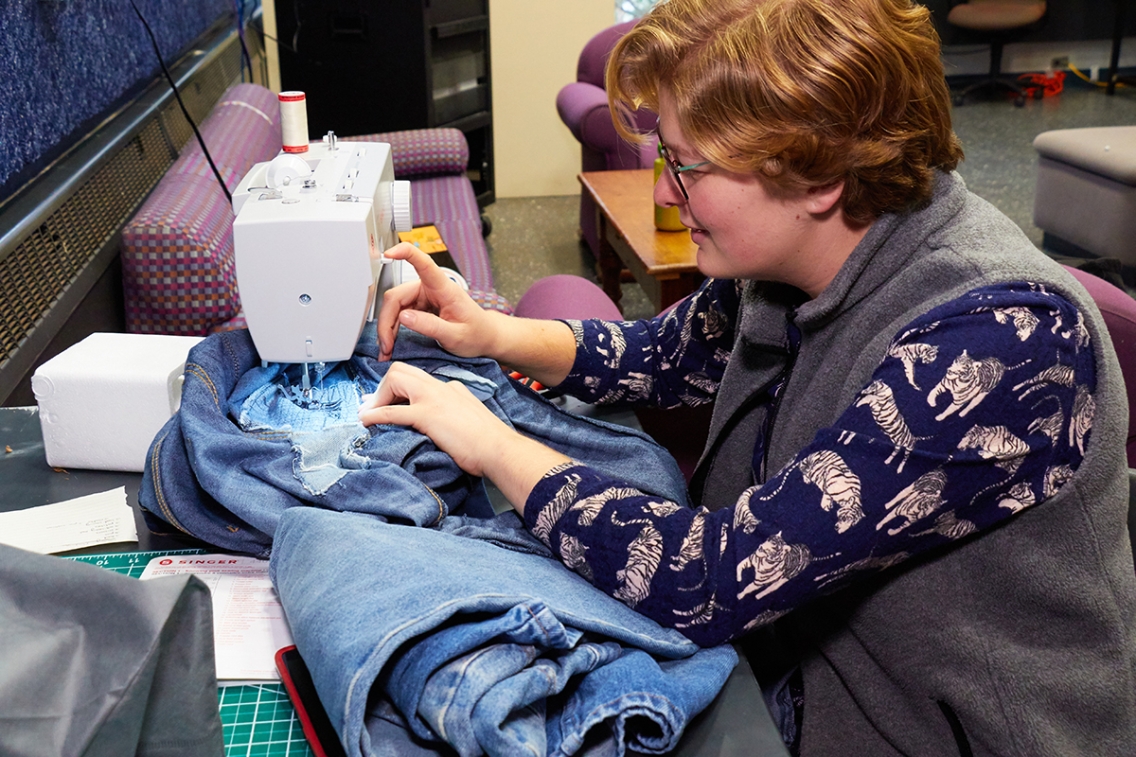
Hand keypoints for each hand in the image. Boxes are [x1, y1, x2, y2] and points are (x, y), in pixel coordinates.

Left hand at [359, 362, 571, 507]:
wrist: (499, 449)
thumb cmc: (489, 442)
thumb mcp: (470, 419)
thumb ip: (455, 414)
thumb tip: (440, 426)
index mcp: (452, 388)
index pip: (418, 378)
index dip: (397, 388)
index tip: (385, 401)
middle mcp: (441, 387)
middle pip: (401, 371)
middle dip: (383, 387)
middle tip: (373, 406)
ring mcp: (433, 399)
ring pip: (394, 381)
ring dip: (377, 398)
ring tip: (367, 414)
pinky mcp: (427, 416)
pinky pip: (393, 411)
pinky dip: (375, 415)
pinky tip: (366, 422)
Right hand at [375, 243, 497, 360]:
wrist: (485, 337)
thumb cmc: (476, 334)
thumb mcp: (456, 336)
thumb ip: (430, 326)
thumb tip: (404, 317)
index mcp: (443, 288)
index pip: (424, 263)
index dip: (405, 253)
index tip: (389, 253)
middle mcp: (430, 289)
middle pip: (397, 297)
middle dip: (387, 321)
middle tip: (386, 345)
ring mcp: (423, 297)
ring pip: (395, 307)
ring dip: (388, 328)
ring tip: (388, 348)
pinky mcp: (419, 307)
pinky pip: (399, 314)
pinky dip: (393, 329)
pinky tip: (392, 343)